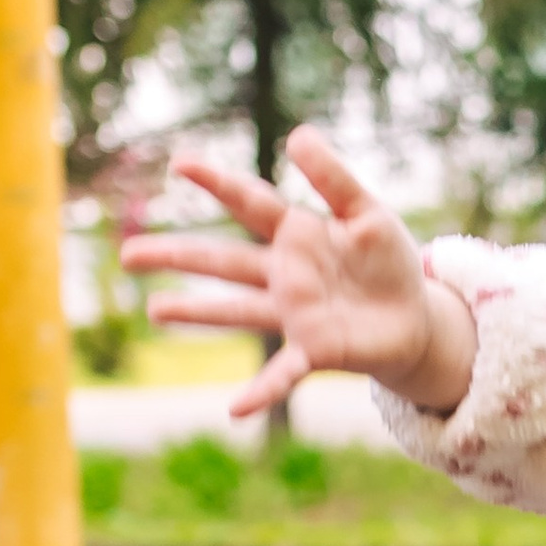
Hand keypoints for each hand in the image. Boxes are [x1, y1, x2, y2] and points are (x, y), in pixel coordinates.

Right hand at [120, 127, 479, 417]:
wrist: (417, 318)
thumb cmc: (389, 264)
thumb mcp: (369, 213)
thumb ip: (334, 179)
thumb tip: (296, 135)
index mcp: (297, 235)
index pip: (250, 204)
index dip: (217, 183)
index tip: (180, 163)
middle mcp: (285, 275)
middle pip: (223, 261)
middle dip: (177, 256)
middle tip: (128, 253)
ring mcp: (294, 315)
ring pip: (236, 312)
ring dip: (196, 313)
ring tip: (154, 312)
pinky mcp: (315, 350)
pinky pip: (282, 373)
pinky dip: (260, 392)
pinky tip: (235, 409)